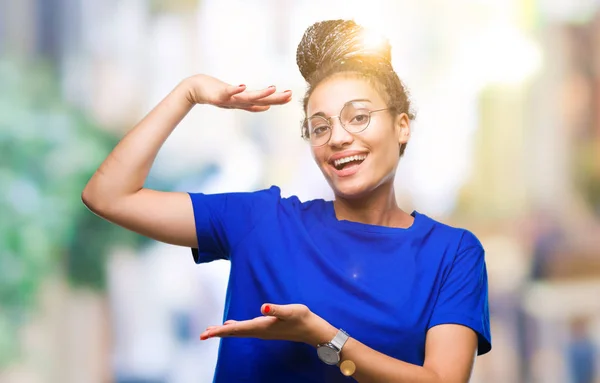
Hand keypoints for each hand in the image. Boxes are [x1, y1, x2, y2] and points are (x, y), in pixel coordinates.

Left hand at [182, 74, 291, 111]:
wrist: (195, 90)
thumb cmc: (216, 93)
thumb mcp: (235, 98)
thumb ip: (251, 103)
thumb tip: (266, 107)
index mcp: (244, 102)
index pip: (264, 101)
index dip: (277, 100)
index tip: (290, 96)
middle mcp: (239, 102)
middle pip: (260, 101)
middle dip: (275, 98)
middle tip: (289, 94)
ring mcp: (229, 99)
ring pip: (248, 98)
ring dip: (261, 94)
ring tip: (273, 88)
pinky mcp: (219, 94)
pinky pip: (229, 92)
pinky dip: (236, 90)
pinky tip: (243, 85)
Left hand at [200, 304, 337, 346]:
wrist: (313, 330)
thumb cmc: (302, 318)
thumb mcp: (290, 311)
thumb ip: (276, 309)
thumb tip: (262, 307)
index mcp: (261, 326)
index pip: (236, 329)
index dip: (220, 330)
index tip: (206, 333)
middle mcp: (260, 331)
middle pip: (234, 333)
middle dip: (218, 333)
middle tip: (203, 334)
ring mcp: (263, 331)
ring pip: (239, 332)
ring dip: (225, 331)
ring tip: (212, 331)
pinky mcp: (267, 329)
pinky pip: (245, 330)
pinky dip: (235, 328)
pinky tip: (232, 325)